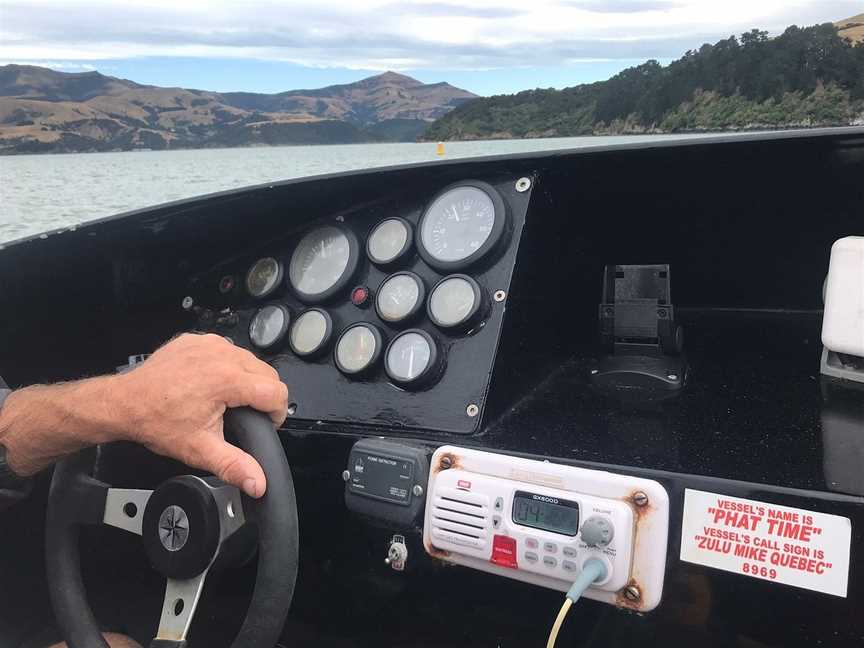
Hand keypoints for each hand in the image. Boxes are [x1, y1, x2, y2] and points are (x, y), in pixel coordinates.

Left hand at [0, 334, 287, 497]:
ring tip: (227, 400)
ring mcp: (209, 343)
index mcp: (228, 379)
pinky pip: (228, 350)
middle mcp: (222, 354)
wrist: (124, 403)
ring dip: (248, 379)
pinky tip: (211, 383)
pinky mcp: (198, 339)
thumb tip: (258, 484)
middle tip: (243, 416)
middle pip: (268, 374)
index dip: (276, 414)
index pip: (277, 392)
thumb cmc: (158, 423)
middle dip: (263, 396)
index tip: (263, 424)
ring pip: (250, 360)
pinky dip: (227, 365)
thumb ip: (235, 466)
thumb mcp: (200, 450)